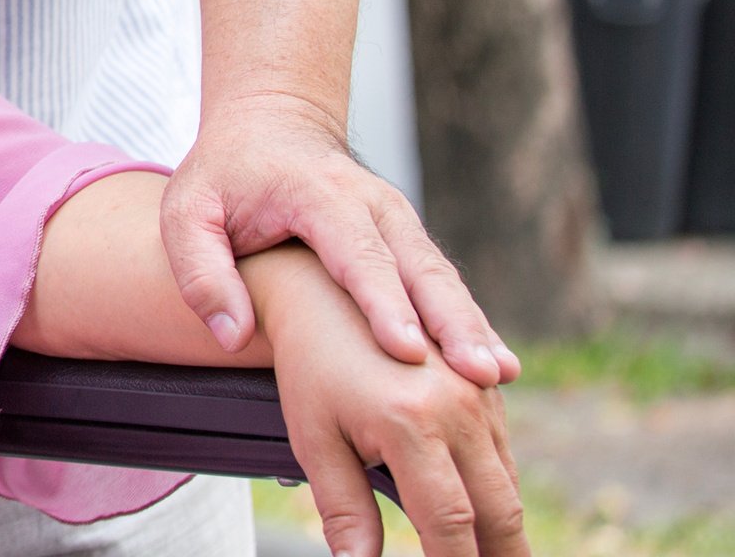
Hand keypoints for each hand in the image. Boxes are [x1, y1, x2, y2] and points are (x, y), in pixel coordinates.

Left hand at [164, 94, 514, 386]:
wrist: (269, 124)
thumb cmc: (223, 175)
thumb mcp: (186, 211)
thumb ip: (200, 271)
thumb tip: (231, 336)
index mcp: (318, 195)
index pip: (356, 254)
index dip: (383, 303)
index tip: (407, 351)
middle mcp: (372, 205)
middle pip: (418, 268)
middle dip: (449, 322)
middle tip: (478, 374)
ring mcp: (398, 221)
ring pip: (442, 278)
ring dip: (471, 326)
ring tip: (498, 376)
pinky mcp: (409, 241)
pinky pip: (444, 285)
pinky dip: (470, 322)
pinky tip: (495, 366)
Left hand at [254, 247, 526, 556]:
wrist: (324, 287)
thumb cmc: (308, 366)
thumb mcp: (313, 437)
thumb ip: (344, 507)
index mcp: (410, 421)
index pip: (449, 521)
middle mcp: (457, 405)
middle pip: (499, 507)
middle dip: (502, 556)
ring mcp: (479, 390)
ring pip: (509, 479)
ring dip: (507, 527)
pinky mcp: (486, 382)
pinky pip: (504, 448)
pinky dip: (502, 487)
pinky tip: (492, 517)